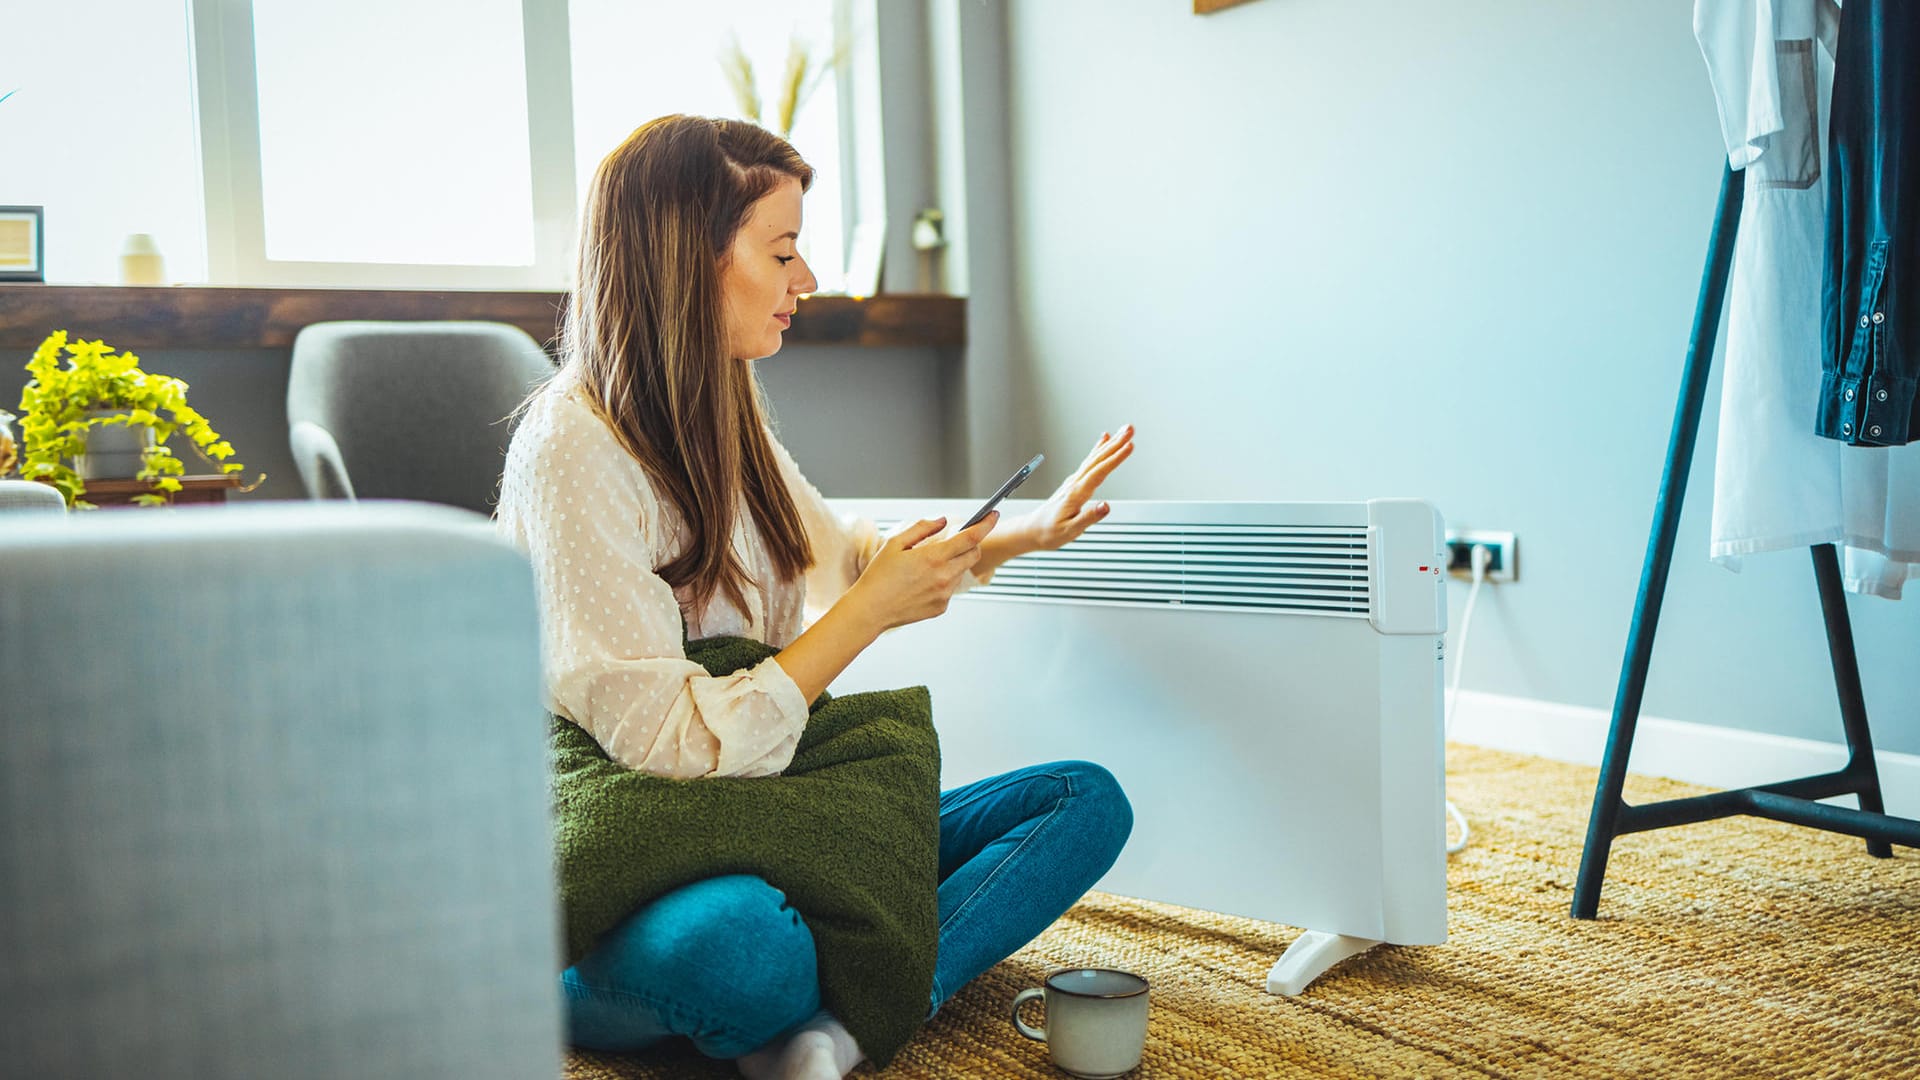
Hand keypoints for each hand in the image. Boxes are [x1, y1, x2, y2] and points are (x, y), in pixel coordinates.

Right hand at [842, 512, 998, 632]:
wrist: (871, 610)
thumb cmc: (879, 577)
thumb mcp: (895, 544)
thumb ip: (922, 528)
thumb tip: (942, 521)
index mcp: (933, 557)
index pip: (970, 537)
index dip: (985, 524)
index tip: (992, 515)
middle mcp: (944, 576)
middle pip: (973, 554)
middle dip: (971, 544)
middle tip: (956, 541)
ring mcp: (945, 594)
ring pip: (961, 572)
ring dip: (953, 564)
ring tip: (926, 567)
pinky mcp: (941, 607)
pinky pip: (950, 589)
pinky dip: (943, 581)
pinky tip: (921, 583)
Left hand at [1020, 423, 1134, 550]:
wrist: (1033, 530)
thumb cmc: (1050, 532)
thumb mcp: (1070, 531)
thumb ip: (1088, 518)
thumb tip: (1105, 506)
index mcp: (1076, 494)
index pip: (1099, 472)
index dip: (1115, 459)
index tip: (1128, 446)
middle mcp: (1075, 483)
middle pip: (1098, 459)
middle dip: (1116, 443)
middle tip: (1130, 430)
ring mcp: (1074, 481)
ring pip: (1095, 458)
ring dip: (1110, 444)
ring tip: (1123, 431)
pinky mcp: (1075, 482)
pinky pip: (1090, 462)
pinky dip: (1098, 449)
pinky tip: (1104, 440)